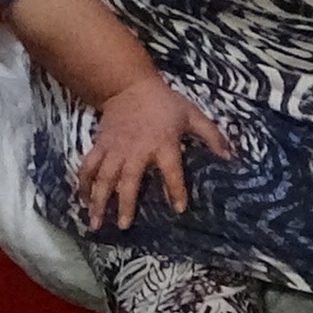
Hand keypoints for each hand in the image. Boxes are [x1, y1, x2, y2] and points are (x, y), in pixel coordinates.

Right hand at [75, 80, 234, 230]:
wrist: (129, 86)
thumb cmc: (164, 104)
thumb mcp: (192, 115)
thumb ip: (211, 136)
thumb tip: (229, 157)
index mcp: (163, 145)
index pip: (172, 173)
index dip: (176, 191)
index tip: (178, 209)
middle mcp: (136, 151)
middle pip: (128, 182)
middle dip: (125, 205)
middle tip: (123, 226)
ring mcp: (115, 150)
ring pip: (104, 179)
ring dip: (99, 202)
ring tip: (95, 223)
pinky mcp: (100, 147)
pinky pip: (88, 168)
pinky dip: (84, 185)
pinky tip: (83, 201)